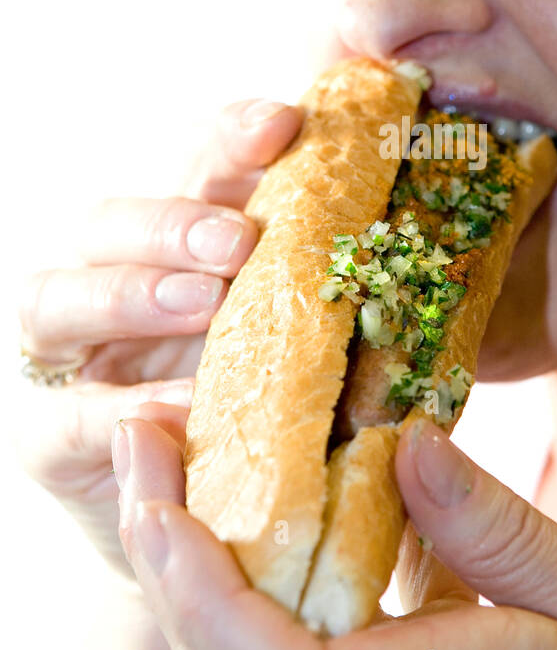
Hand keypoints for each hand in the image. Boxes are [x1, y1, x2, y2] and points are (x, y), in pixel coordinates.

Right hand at [15, 99, 302, 577]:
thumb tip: (417, 232)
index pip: (188, 166)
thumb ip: (329, 285)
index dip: (229, 139)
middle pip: (107, 221)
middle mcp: (105, 282)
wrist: (220, 524)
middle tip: (240, 242)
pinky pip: (64, 416)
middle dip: (173, 222)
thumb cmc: (272, 409)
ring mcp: (67, 359)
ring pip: (53, 297)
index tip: (285, 125)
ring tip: (203, 304)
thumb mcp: (305, 337)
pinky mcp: (46, 438)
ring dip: (129, 292)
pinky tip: (180, 410)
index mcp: (173, 242)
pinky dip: (120, 411)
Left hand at [116, 413, 556, 649]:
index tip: (170, 512)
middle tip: (144, 436)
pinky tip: (263, 491)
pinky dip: (257, 564)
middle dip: (168, 560)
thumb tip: (403, 447)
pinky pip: (299, 639)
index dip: (213, 606)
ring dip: (197, 558)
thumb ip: (507, 534)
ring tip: (178, 448)